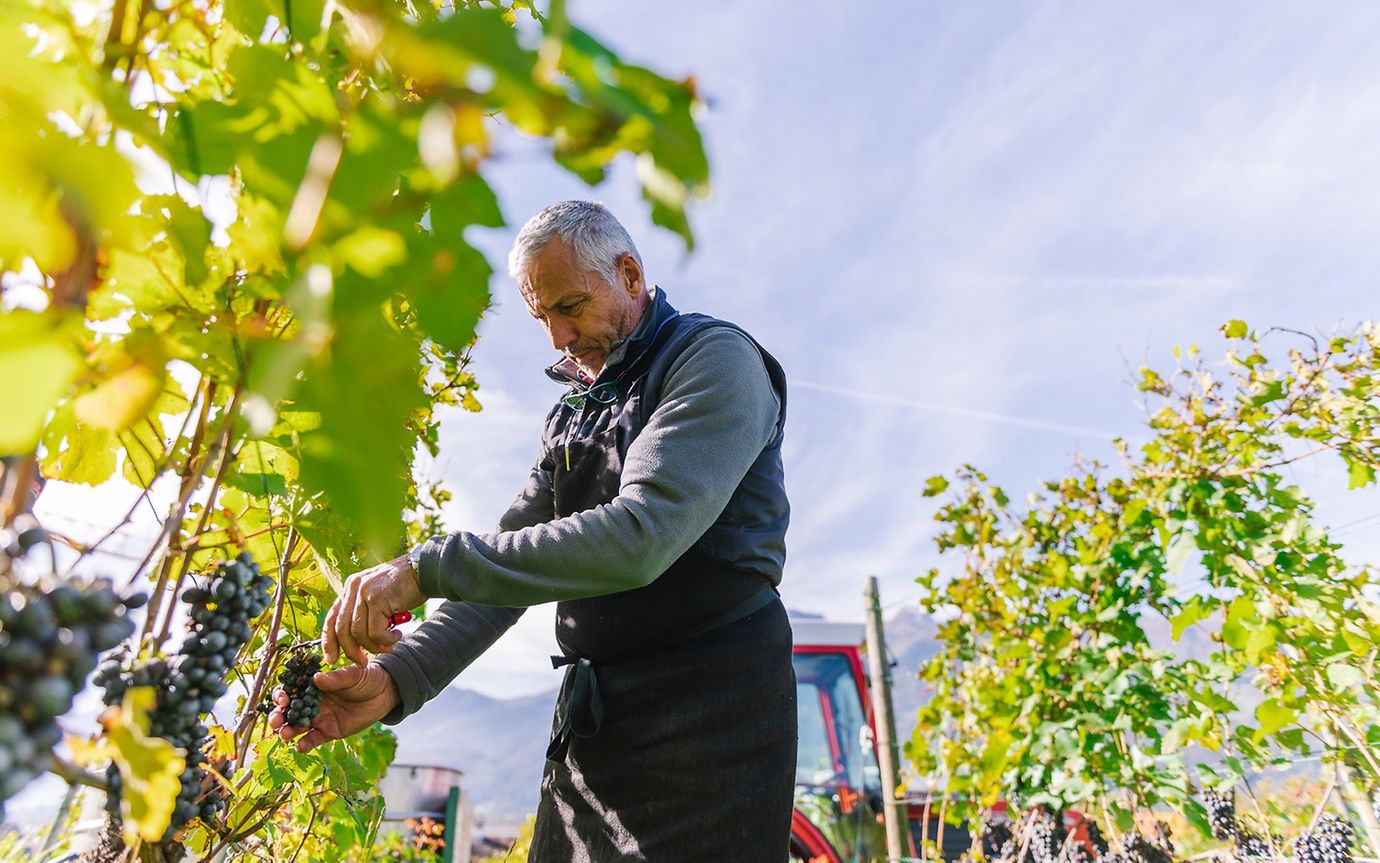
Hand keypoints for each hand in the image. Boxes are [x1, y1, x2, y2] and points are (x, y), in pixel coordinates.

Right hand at [269, 662, 399, 752]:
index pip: (291, 690)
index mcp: (313, 686)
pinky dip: (304, 744)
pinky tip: (300, 746)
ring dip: (287, 731)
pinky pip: (312, 740)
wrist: (384, 693)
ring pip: (296, 727)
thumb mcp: (352, 675)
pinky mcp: (328, 732)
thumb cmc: (366, 678)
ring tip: (285, 734)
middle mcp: (311, 703)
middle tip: (276, 720)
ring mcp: (319, 718)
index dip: (282, 695)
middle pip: (288, 712)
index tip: (283, 699)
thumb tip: (317, 678)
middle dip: (278, 716)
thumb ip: (335, 679)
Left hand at [323, 553, 425, 665]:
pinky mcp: (377, 599)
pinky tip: (397, 636)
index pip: (332, 618)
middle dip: (351, 650)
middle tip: (362, 663)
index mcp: (351, 587)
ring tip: (387, 647)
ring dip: (373, 646)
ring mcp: (364, 592)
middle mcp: (354, 587)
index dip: (329, 642)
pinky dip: (386, 640)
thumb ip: (365, 610)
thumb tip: (355, 639)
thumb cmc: (405, 586)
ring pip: (358, 633)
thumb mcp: (379, 595)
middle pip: (341, 629)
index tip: (333, 659)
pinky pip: (376, 632)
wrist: (426, 570)